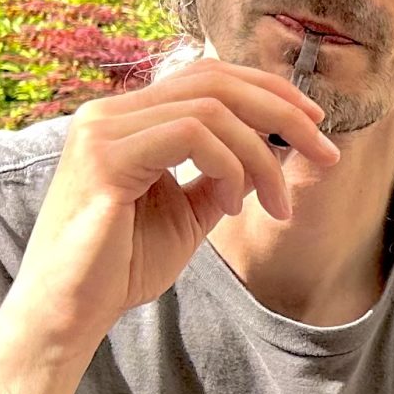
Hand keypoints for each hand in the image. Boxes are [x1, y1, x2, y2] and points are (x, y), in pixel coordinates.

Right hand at [5, 57, 339, 354]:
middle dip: (283, 113)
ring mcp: (102, 130)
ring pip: (211, 108)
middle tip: (327, 154)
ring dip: (262, 155)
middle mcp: (110, 113)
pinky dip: (230, 166)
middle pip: (215, 80)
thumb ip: (220, 177)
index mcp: (126, 119)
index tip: (316, 126)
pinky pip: (190, 135)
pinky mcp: (104, 158)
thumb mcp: (186, 214)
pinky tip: (235, 205)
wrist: (67, 315)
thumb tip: (266, 156)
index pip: (207, 77)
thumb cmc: (120, 268)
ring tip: (277, 204)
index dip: (269, 91)